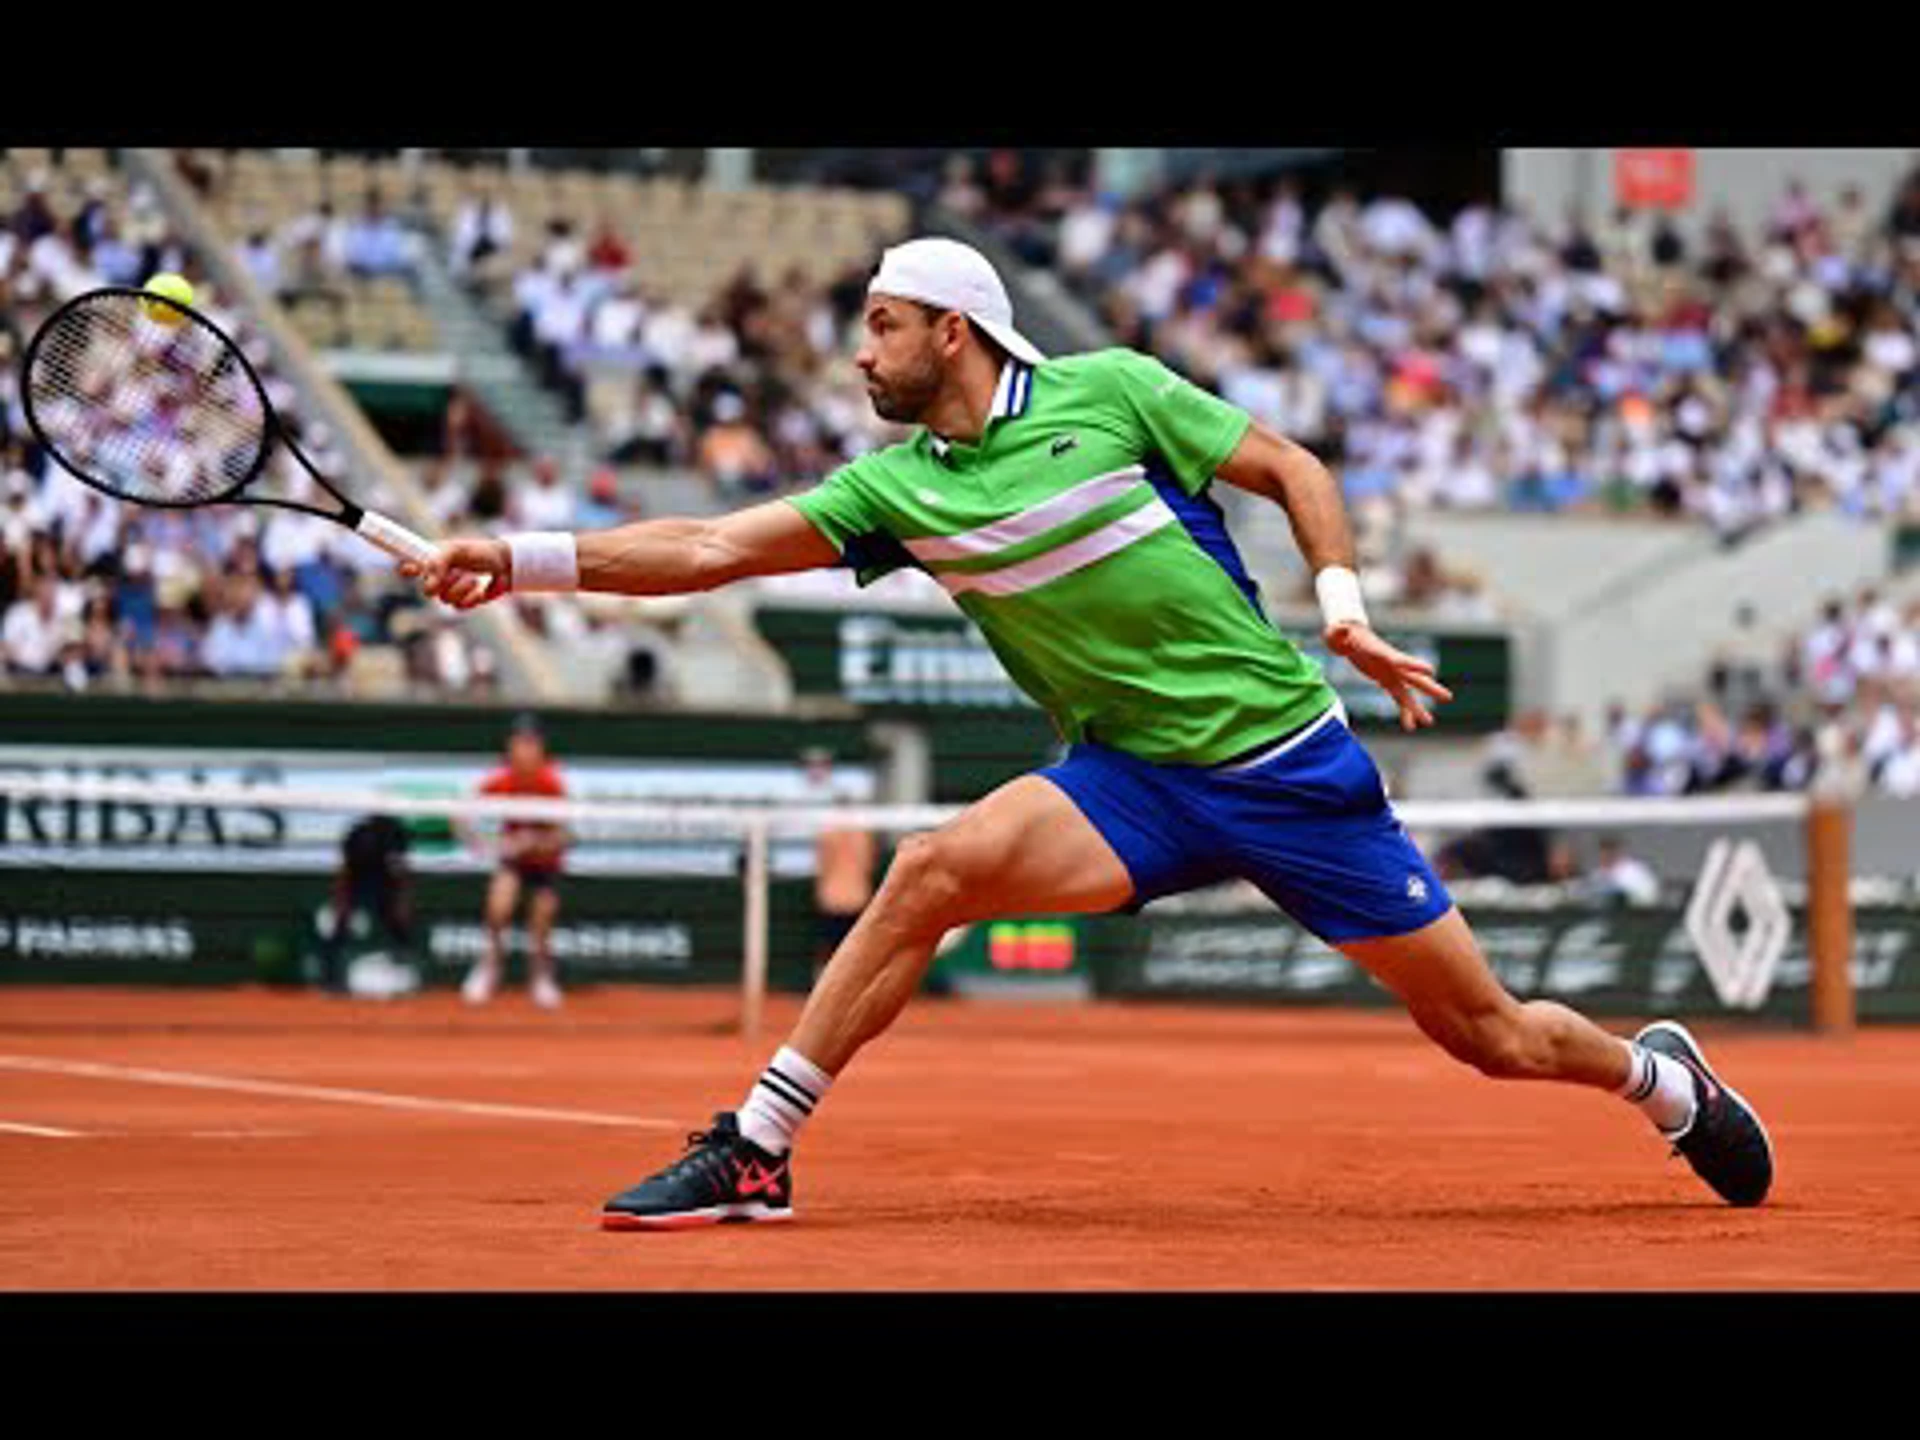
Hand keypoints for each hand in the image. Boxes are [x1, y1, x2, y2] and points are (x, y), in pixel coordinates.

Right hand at [399, 537, 509, 609]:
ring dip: (460, 589)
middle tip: (456, 573)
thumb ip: (438, 562)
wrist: (505, 565)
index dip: (406, 570)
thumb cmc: (480, 552)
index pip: (410, 566)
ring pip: (444, 599)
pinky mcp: (464, 602)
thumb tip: (427, 585)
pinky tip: (480, 589)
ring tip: (472, 579)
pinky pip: (459, 607)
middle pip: (426, 590)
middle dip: (443, 583)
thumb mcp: (457, 550)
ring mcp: (450, 591)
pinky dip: (471, 598)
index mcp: (433, 560)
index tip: (406, 570)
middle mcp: (438, 577)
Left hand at [1325, 621, 1453, 731]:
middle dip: (1430, 688)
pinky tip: (1410, 727)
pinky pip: (1398, 698)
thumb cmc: (1341, 634)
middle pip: (1414, 678)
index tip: (1430, 671)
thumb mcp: (1336, 632)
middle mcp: (1391, 665)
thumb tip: (1339, 628)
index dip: (1414, 665)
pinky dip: (1404, 712)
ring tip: (1429, 723)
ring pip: (1408, 693)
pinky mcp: (1386, 680)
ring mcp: (1390, 674)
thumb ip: (1338, 632)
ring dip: (1418, 708)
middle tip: (1448, 698)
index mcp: (1381, 653)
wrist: (1347, 637)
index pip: (1400, 660)